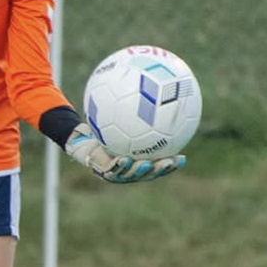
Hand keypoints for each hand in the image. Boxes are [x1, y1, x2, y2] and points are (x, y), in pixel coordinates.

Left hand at [65, 123, 184, 183]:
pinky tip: (123, 159)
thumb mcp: (121, 119)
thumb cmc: (104, 128)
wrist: (83, 139)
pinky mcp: (102, 171)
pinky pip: (111, 169)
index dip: (172, 164)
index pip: (159, 164)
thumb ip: (138, 112)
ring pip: (131, 175)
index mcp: (139, 161)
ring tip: (148, 164)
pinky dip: (118, 165)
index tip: (183, 158)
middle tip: (170, 162)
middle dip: (160, 170)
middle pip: (149, 173)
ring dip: (140, 171)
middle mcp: (130, 169)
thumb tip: (154, 91)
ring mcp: (116, 172)